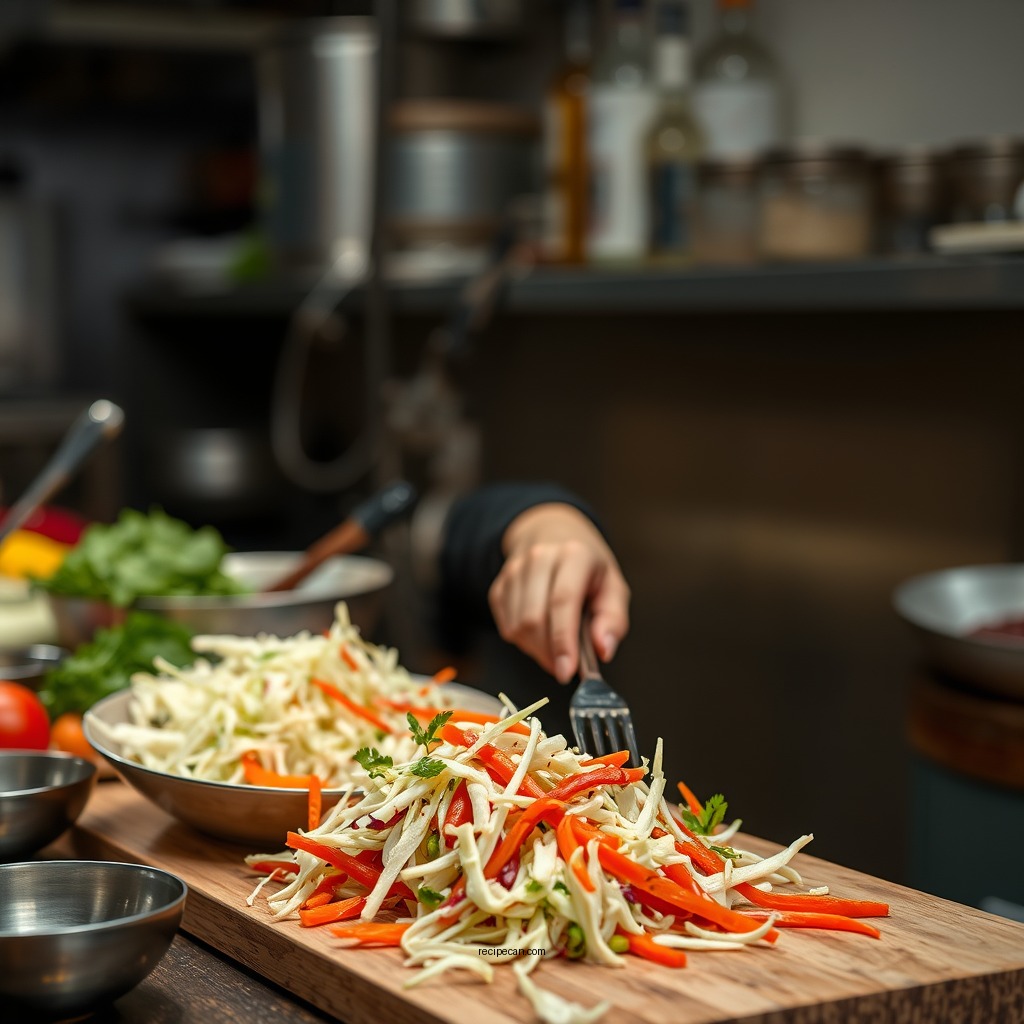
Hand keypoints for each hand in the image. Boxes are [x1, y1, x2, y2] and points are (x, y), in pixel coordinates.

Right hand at [488, 503, 629, 682]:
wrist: (553, 536)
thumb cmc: (588, 569)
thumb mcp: (614, 588)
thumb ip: (613, 620)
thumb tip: (602, 649)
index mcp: (574, 555)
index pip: (562, 601)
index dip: (563, 641)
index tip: (566, 672)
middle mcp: (539, 557)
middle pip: (534, 618)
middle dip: (548, 652)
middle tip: (565, 666)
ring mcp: (514, 570)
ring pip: (517, 627)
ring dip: (537, 649)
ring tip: (556, 645)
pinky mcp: (499, 585)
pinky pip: (506, 627)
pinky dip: (523, 641)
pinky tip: (541, 632)